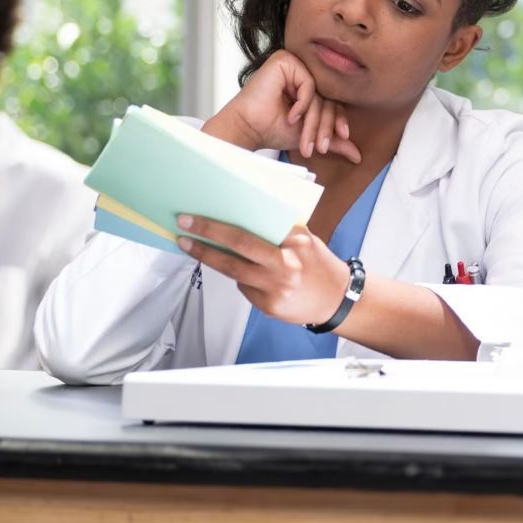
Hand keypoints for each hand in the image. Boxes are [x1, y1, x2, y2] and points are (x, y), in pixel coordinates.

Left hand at [175, 214, 352, 326]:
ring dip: (207, 256)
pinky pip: (244, 287)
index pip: (251, 229)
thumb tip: (240, 217)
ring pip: (233, 270)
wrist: (338, 300)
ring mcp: (276, 287)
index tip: (196, 216)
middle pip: (238, 246)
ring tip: (189, 245)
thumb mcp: (306, 240)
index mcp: (296, 242)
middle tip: (184, 224)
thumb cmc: (319, 265)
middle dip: (206, 234)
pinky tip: (240, 272)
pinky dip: (239, 277)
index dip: (219, 224)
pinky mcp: (269, 305)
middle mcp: (286, 264)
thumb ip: (279, 230)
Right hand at [201, 50, 361, 162]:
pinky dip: (303, 103)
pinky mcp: (284, 60)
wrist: (248, 129)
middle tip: (320, 147)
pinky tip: (291, 116)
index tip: (342, 137)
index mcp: (307, 86)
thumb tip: (358, 155)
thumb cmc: (271, 129)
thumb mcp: (310, 134)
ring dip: (313, 122)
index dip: (338, 120)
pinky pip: (309, 83)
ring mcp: (294, 65)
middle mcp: (301, 72)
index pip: (332, 100)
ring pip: (319, 94)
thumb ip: (335, 140)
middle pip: (327, 98)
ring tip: (305, 141)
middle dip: (324, 127)